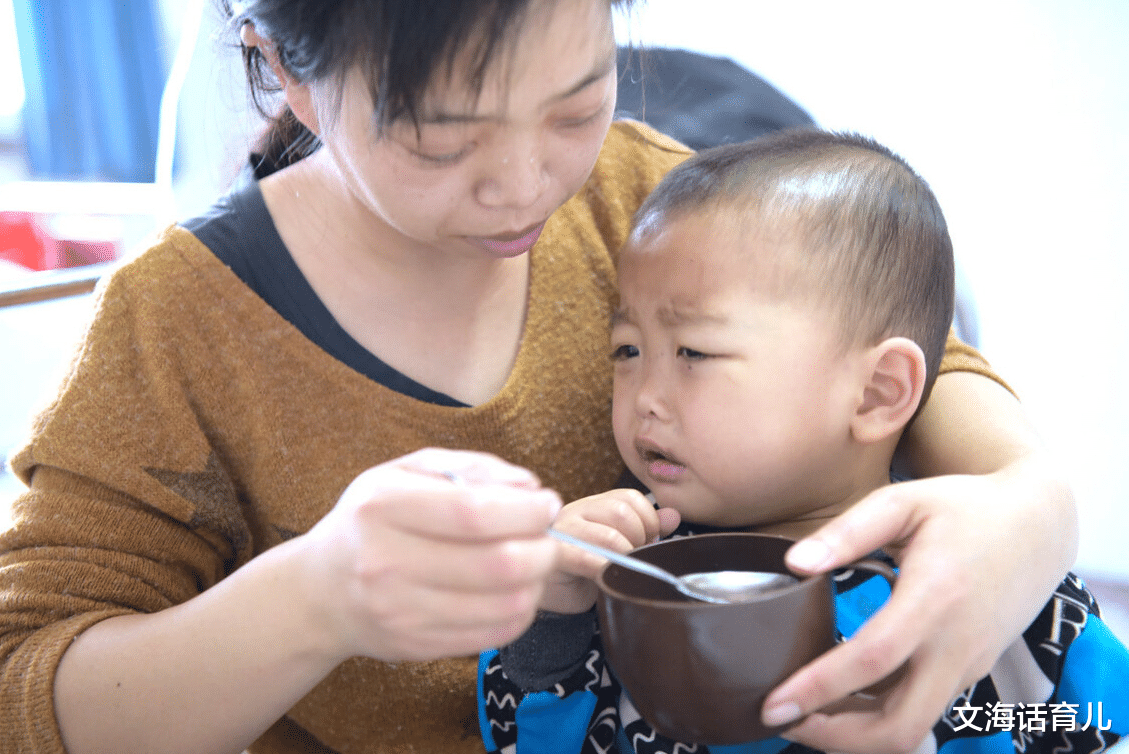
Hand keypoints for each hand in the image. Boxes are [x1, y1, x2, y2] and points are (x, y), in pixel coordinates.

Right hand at [296, 448, 562, 662]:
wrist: (320, 592)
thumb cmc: (373, 520)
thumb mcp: (407, 473)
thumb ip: (471, 468)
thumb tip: (530, 486)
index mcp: (383, 506)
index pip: (474, 512)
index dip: (525, 509)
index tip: (547, 503)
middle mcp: (387, 561)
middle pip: (498, 563)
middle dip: (542, 548)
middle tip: (548, 537)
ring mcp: (400, 611)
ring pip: (504, 604)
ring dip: (537, 582)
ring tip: (534, 563)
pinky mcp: (416, 646)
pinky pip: (494, 634)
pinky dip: (520, 611)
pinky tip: (514, 591)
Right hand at [540, 489, 680, 613]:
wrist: (550, 593)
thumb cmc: (584, 570)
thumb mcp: (620, 546)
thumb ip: (646, 530)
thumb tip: (673, 516)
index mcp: (596, 504)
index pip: (631, 498)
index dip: (648, 521)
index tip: (648, 543)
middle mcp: (578, 510)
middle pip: (622, 512)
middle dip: (638, 539)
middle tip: (634, 558)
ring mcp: (564, 530)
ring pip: (608, 536)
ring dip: (623, 557)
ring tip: (619, 569)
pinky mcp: (554, 554)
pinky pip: (586, 558)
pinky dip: (603, 569)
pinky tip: (604, 577)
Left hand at [761, 456, 1074, 753]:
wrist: (1040, 524)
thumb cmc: (966, 507)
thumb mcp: (903, 501)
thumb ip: (846, 531)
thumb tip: (793, 563)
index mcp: (935, 597)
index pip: (872, 659)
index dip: (819, 688)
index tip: (774, 704)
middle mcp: (956, 644)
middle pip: (899, 725)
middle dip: (835, 737)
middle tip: (782, 719)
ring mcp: (968, 664)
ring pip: (912, 728)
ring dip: (855, 734)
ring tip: (803, 713)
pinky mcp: (970, 671)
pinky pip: (922, 710)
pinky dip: (879, 717)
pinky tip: (842, 698)